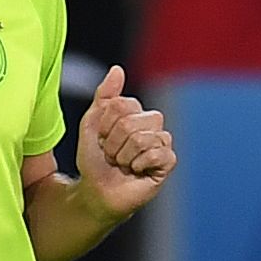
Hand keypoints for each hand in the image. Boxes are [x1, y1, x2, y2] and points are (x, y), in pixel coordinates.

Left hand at [75, 65, 175, 216]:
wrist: (96, 191)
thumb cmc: (95, 159)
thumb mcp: (92, 124)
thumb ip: (104, 96)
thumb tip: (117, 69)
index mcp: (135, 111)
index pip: (121, 104)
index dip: (105, 125)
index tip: (101, 139)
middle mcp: (152, 124)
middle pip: (131, 122)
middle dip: (113, 143)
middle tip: (112, 155)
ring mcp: (162, 142)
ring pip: (142, 139)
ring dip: (124, 156)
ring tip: (122, 164)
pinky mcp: (168, 162)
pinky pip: (157, 154)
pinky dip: (139, 165)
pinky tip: (136, 171)